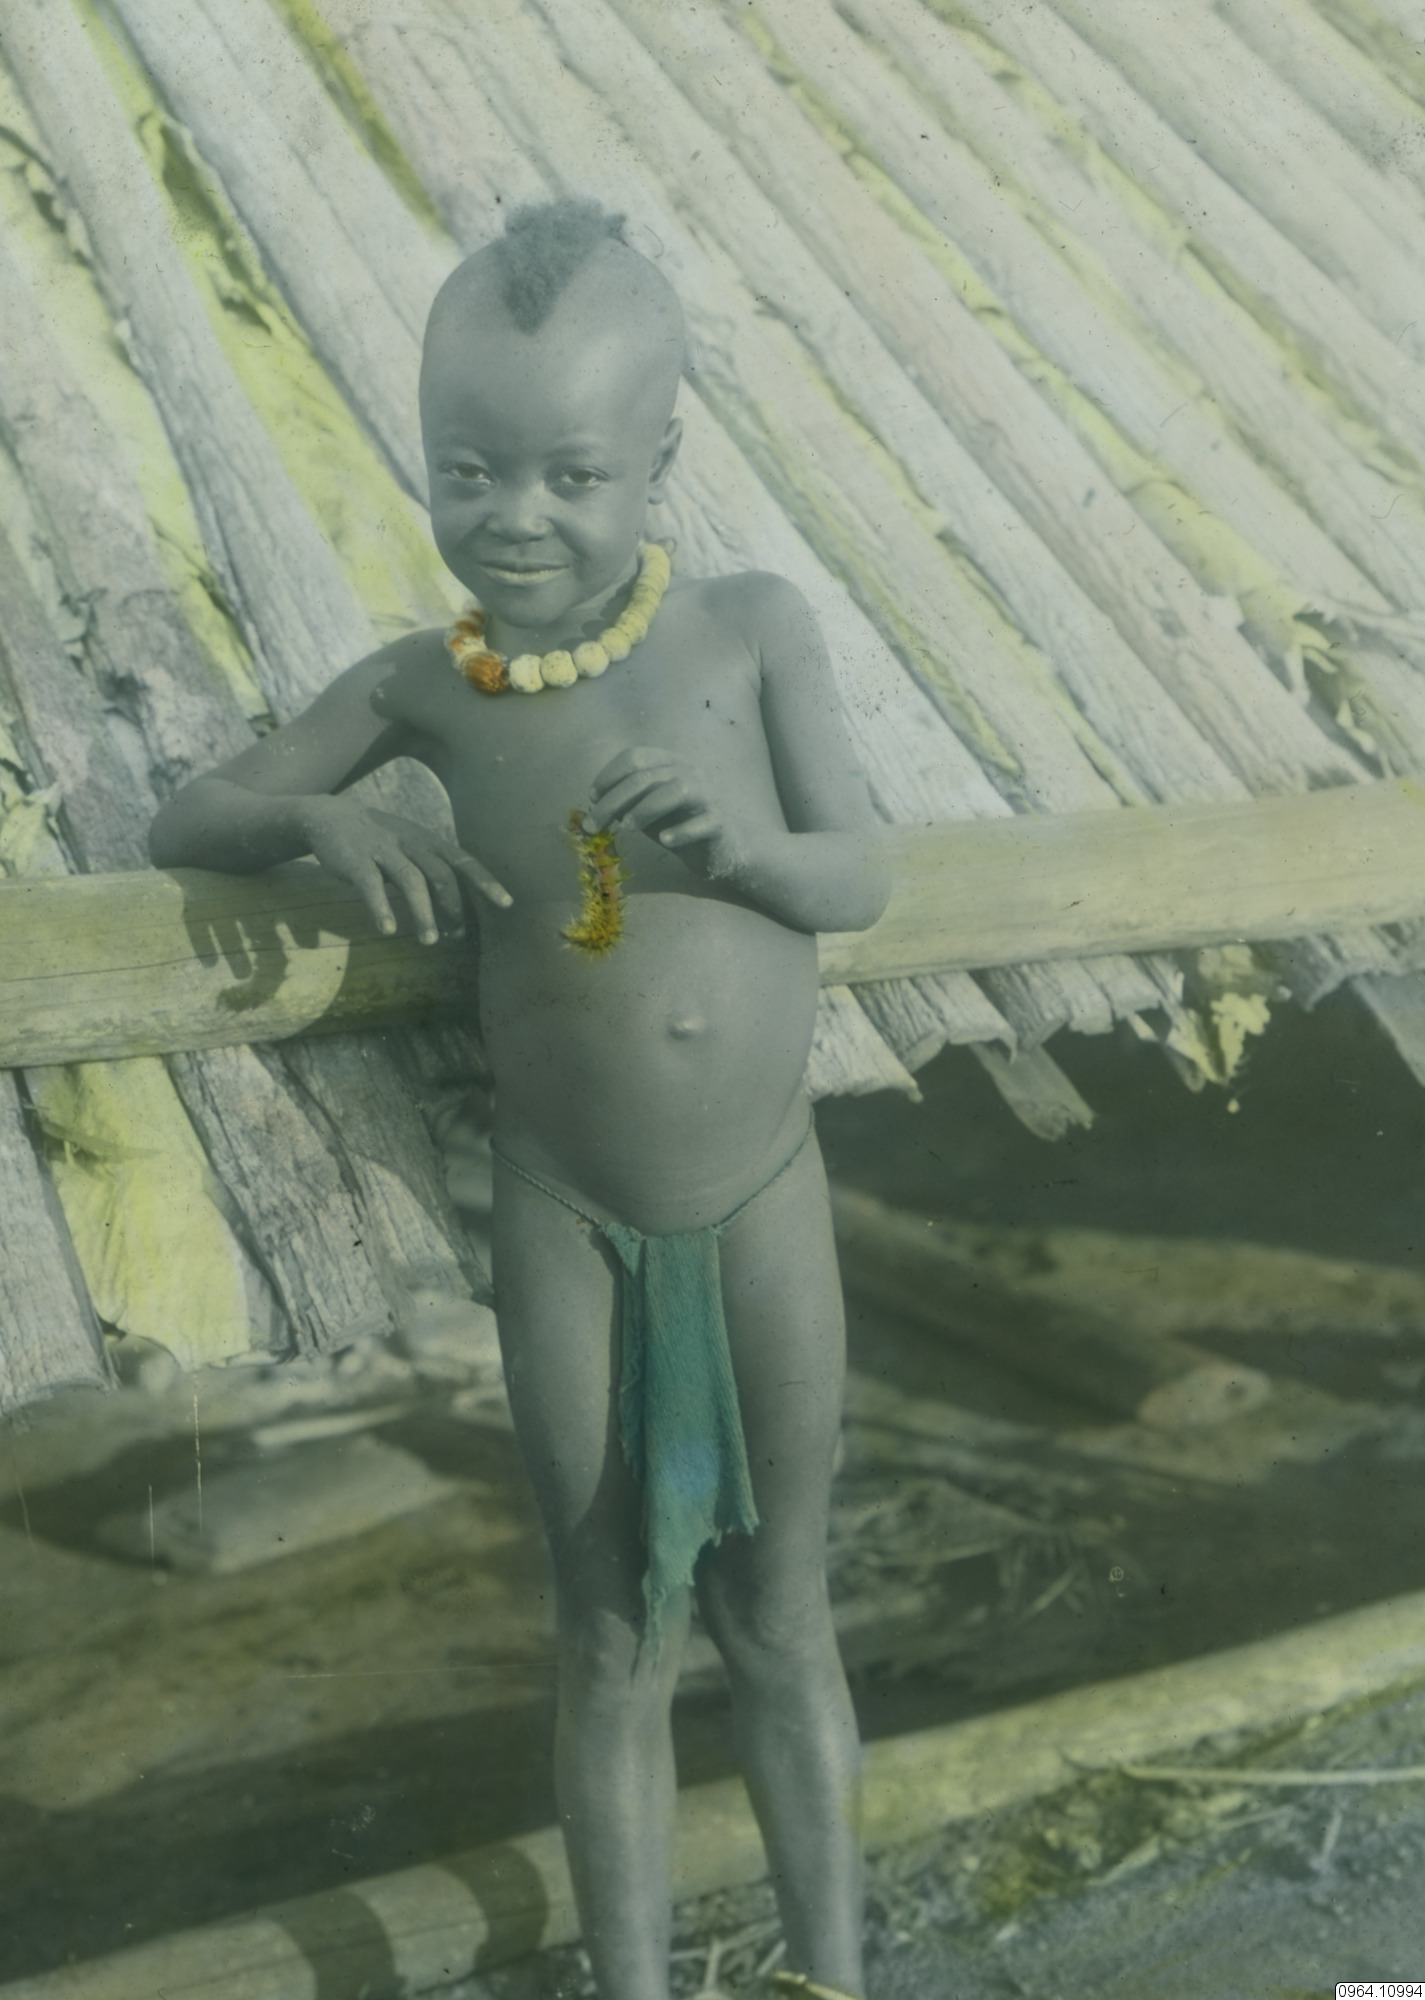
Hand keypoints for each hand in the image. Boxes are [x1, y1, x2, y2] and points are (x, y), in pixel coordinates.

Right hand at [301, 796, 510, 943]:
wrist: (329, 816)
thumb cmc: (380, 842)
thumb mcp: (412, 849)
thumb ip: (434, 875)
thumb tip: (459, 916)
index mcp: (428, 841)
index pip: (464, 860)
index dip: (485, 881)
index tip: (507, 904)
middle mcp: (410, 843)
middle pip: (442, 874)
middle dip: (454, 907)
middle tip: (459, 937)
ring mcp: (383, 849)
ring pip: (411, 881)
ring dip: (423, 912)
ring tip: (431, 941)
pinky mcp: (355, 860)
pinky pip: (371, 885)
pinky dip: (380, 907)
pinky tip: (388, 929)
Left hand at [586, 746, 738, 874]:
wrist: (719, 847)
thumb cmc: (678, 824)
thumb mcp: (646, 810)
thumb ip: (625, 803)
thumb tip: (594, 804)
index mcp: (670, 762)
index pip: (635, 757)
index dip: (608, 776)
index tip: (591, 799)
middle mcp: (689, 772)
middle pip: (646, 777)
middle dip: (612, 801)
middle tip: (593, 826)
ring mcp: (707, 795)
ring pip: (674, 791)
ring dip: (644, 810)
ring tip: (624, 829)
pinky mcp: (719, 822)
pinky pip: (701, 822)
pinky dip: (681, 832)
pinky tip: (665, 841)